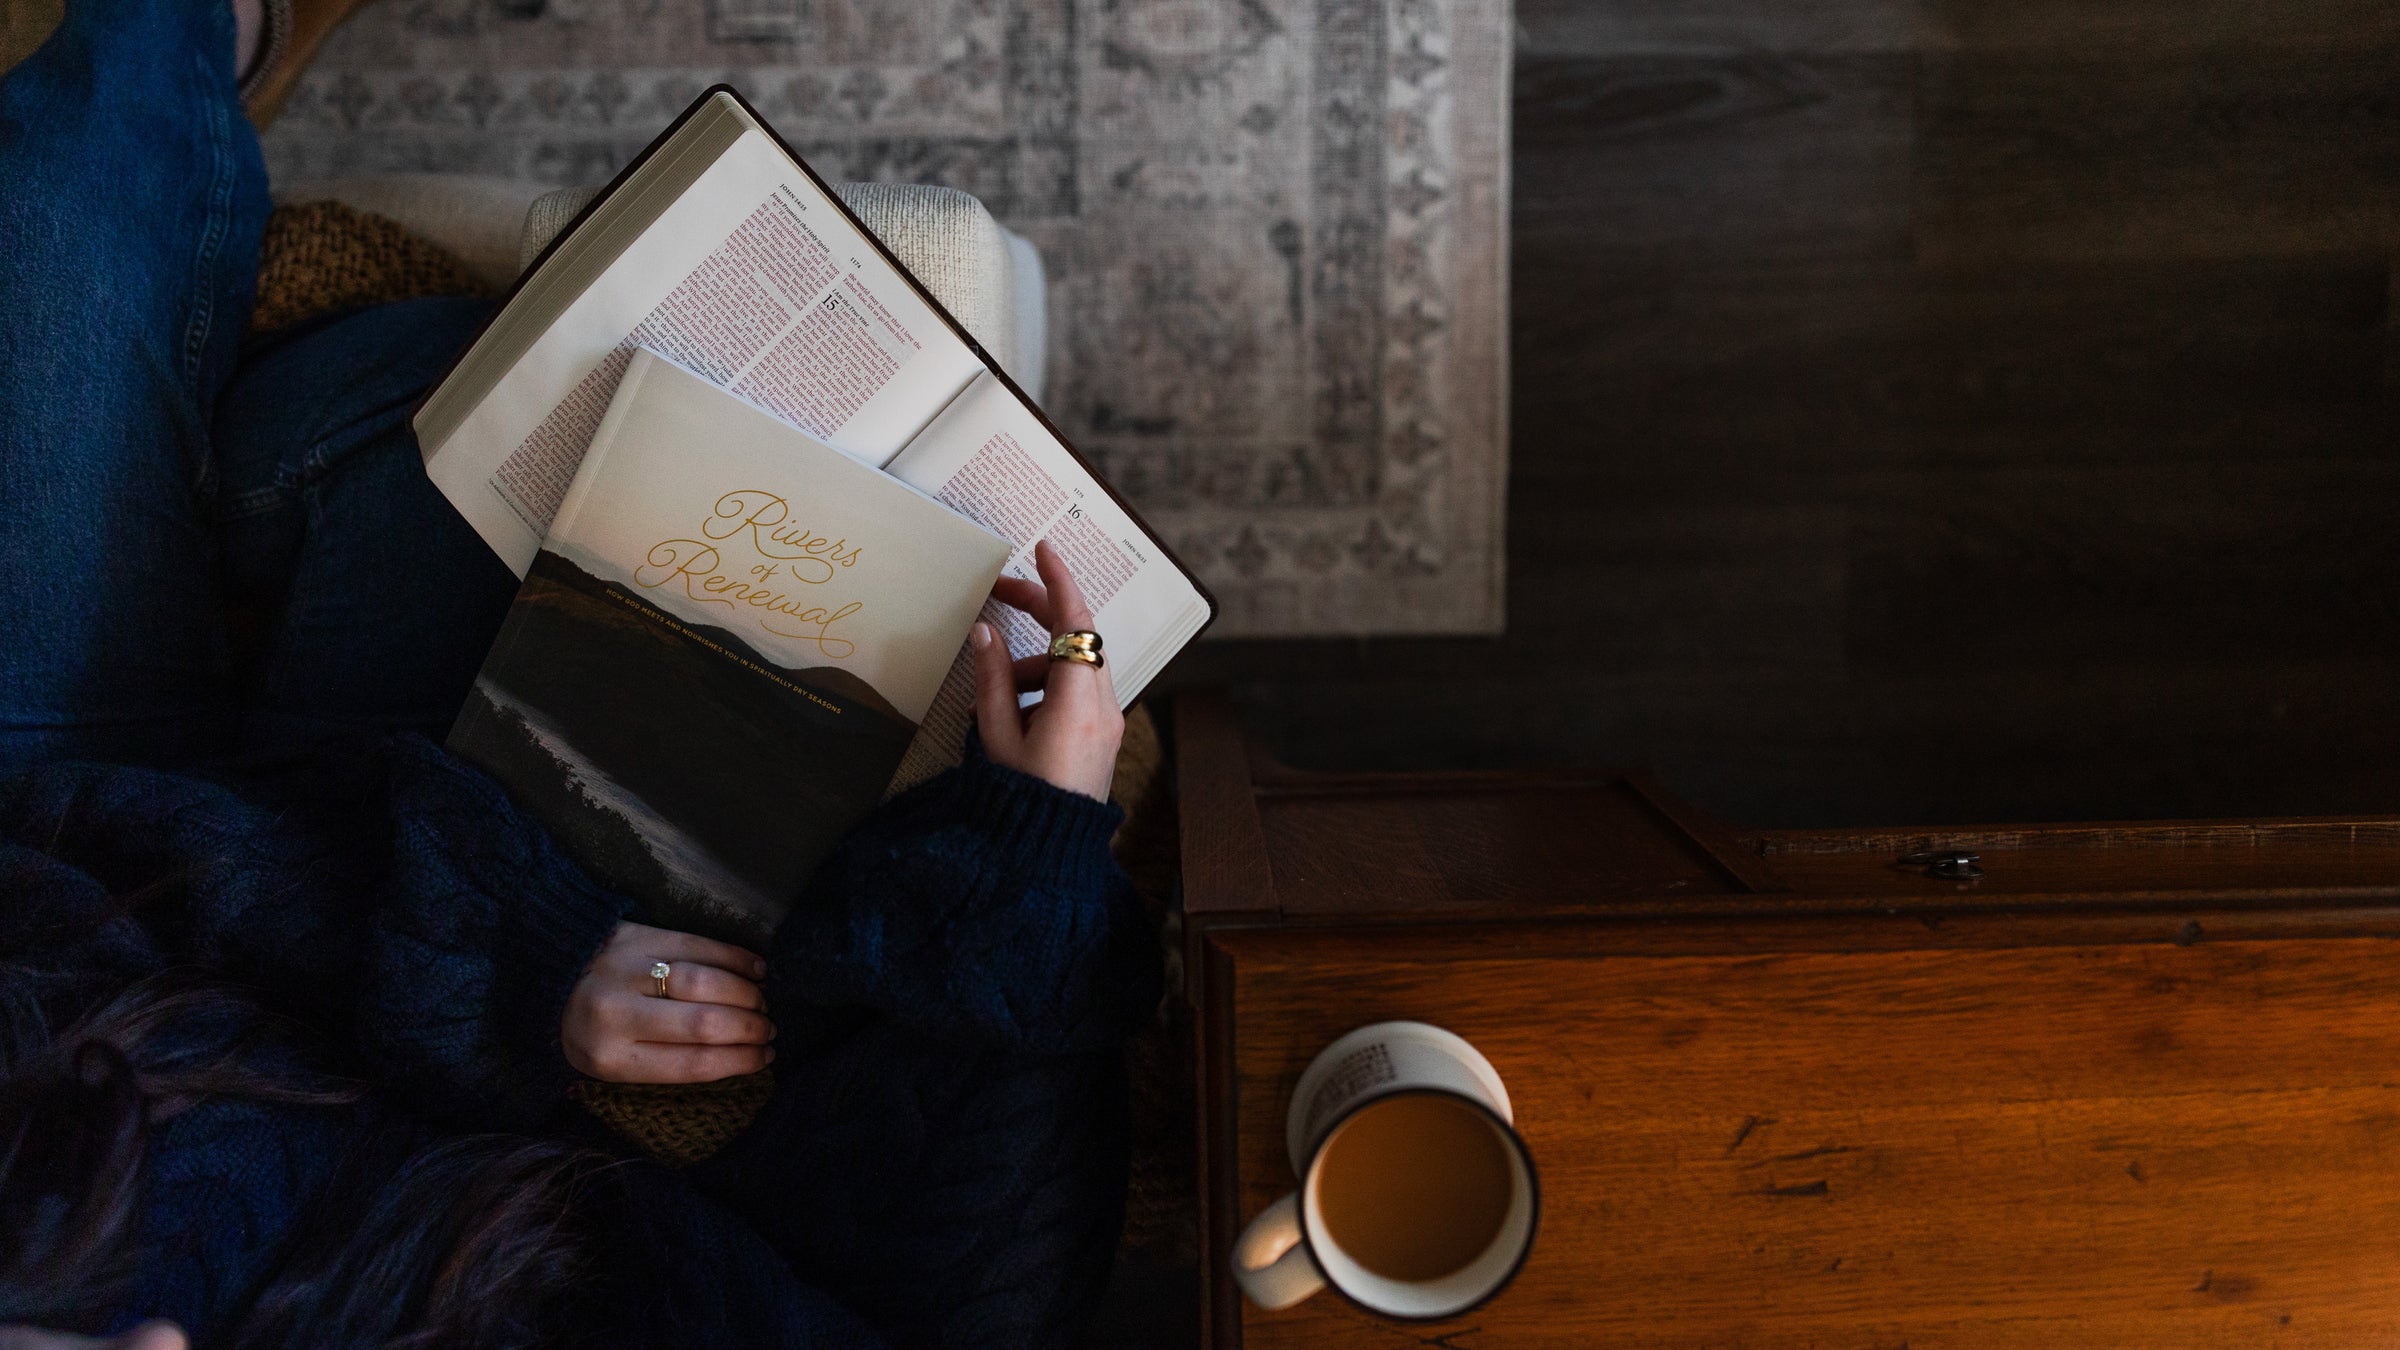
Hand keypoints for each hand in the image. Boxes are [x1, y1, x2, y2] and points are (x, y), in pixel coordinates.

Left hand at [561, 922, 773, 1082]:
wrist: (538, 974)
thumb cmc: (583, 1028)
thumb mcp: (610, 1060)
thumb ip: (663, 1060)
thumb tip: (735, 1054)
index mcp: (609, 1058)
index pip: (689, 1064)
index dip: (737, 1061)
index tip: (764, 1058)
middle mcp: (615, 1014)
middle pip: (701, 1023)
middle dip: (747, 1028)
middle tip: (769, 1029)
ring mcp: (625, 969)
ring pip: (702, 981)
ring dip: (745, 993)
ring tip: (763, 1002)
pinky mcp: (635, 935)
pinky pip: (695, 944)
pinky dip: (733, 957)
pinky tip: (756, 969)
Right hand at [972, 538, 1124, 800]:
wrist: (1051, 848)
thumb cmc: (1022, 798)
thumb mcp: (997, 736)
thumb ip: (992, 679)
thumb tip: (986, 632)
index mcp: (1076, 703)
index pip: (1074, 623)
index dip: (1058, 581)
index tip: (1043, 549)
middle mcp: (1103, 706)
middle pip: (1078, 636)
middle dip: (1040, 612)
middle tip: (1000, 594)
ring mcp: (1109, 720)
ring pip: (1076, 664)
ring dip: (1036, 663)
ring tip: (995, 695)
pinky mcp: (1104, 732)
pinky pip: (1079, 689)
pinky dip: (1048, 685)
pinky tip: (1015, 714)